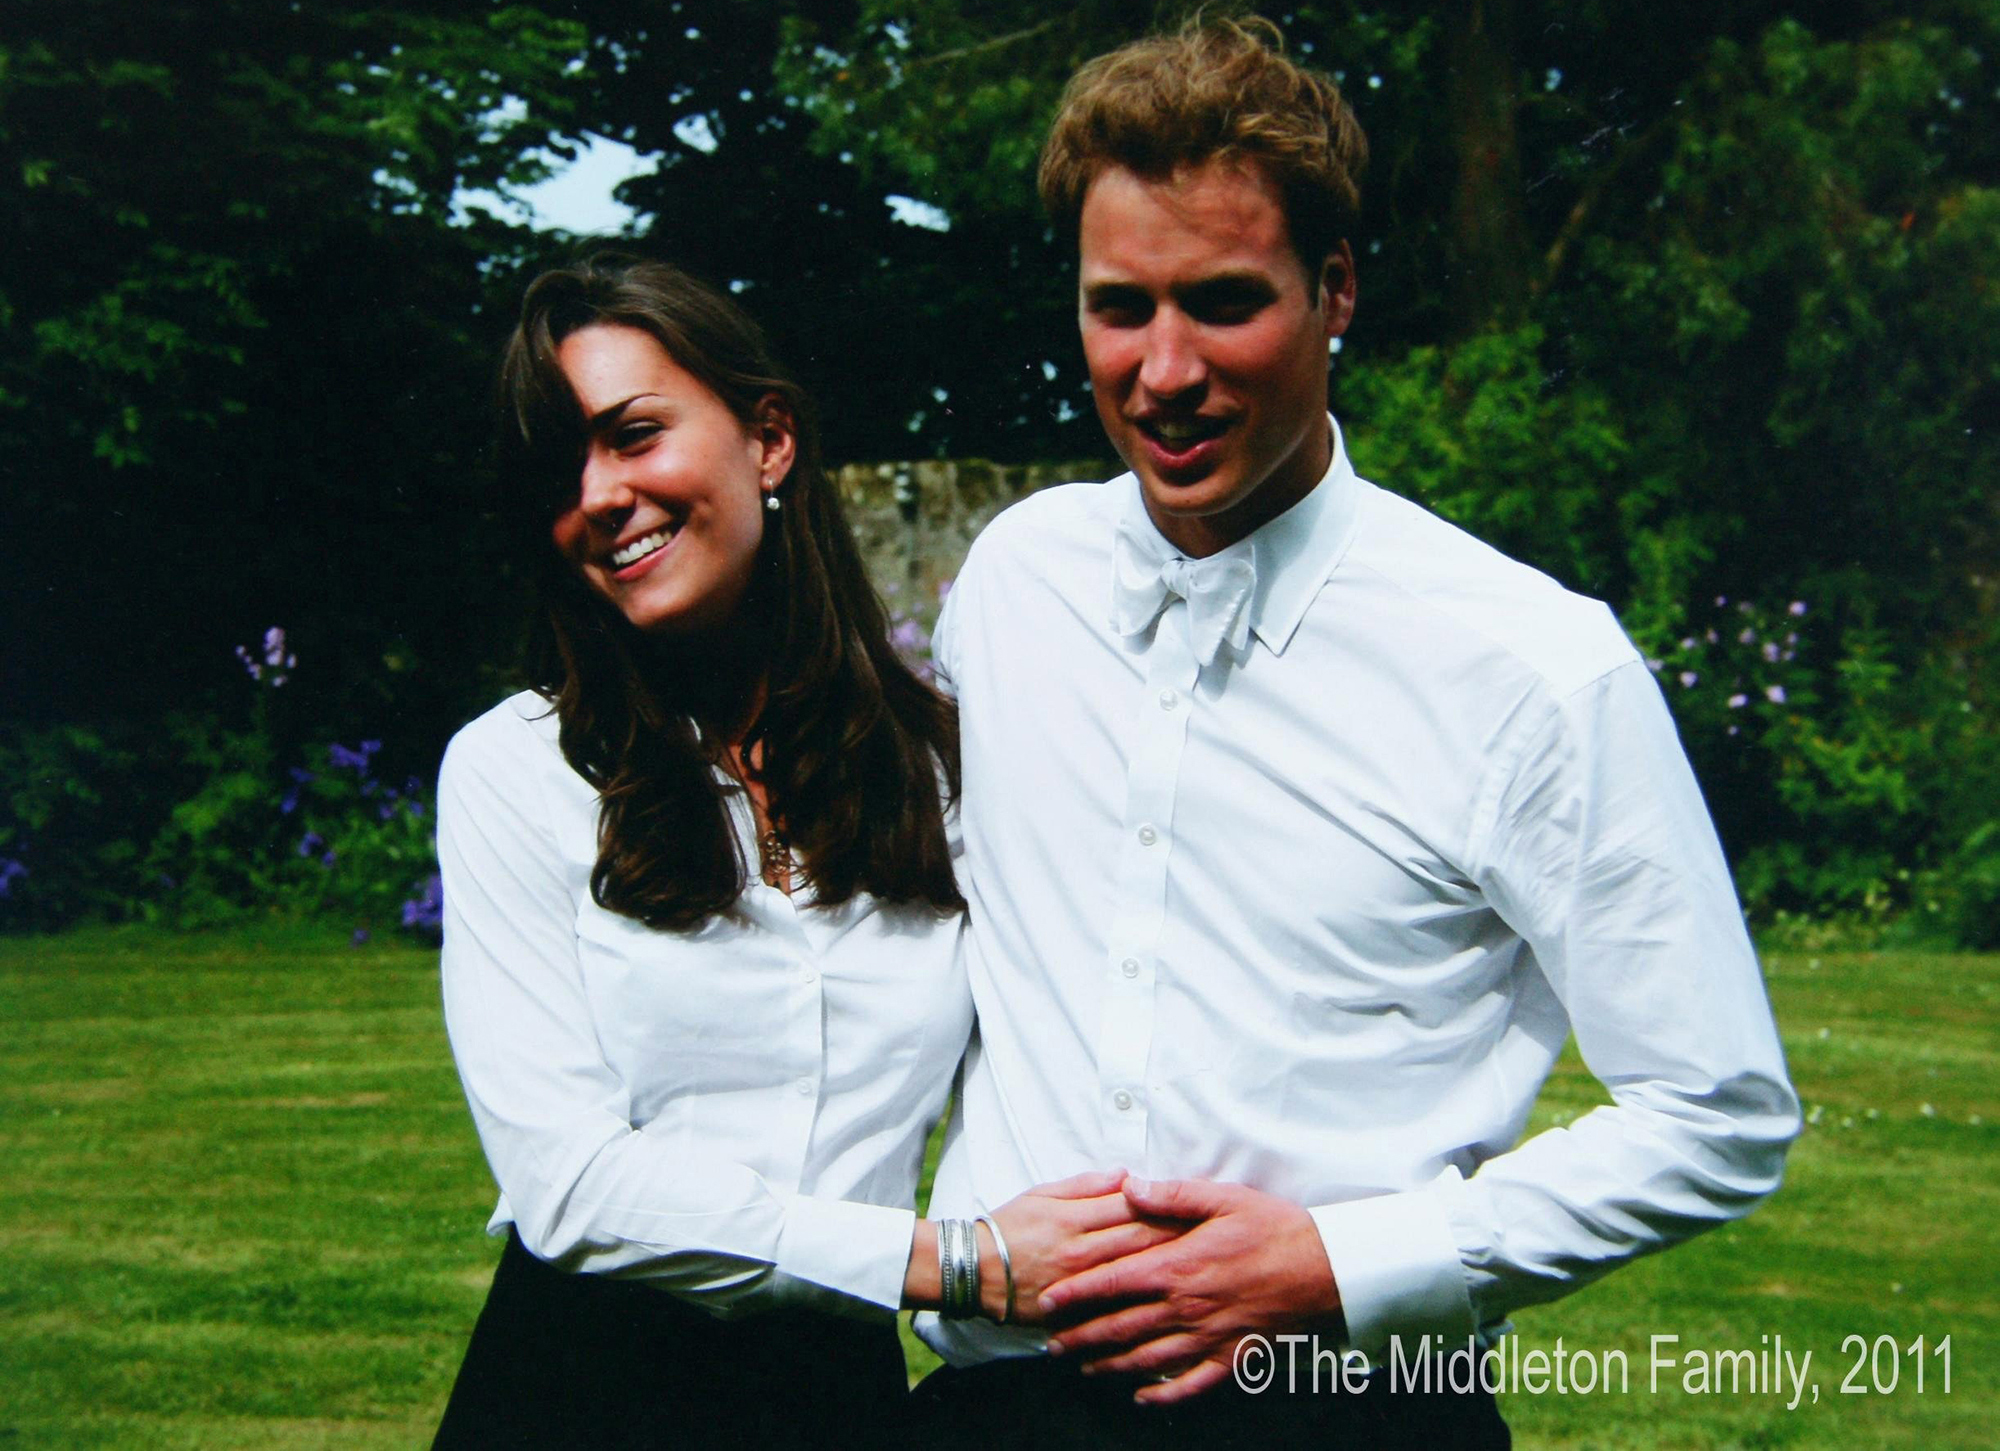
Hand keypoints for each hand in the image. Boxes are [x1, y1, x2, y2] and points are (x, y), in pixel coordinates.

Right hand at [983, 1170, 1183, 1325]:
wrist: (974, 1270)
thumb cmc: (1009, 1226)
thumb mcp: (1042, 1193)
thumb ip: (1085, 1185)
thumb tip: (1126, 1175)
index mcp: (1075, 1218)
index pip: (1131, 1207)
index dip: (1166, 1204)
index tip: (1196, 1204)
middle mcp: (1082, 1251)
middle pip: (1140, 1241)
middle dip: (1180, 1237)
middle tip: (1214, 1235)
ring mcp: (1080, 1285)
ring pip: (1134, 1277)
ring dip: (1169, 1270)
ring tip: (1203, 1267)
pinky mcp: (1074, 1312)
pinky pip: (1115, 1310)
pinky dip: (1143, 1308)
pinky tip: (1170, 1306)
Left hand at [1039, 1177, 1342, 1404]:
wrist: (1323, 1267)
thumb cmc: (1273, 1227)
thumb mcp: (1221, 1198)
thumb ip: (1170, 1195)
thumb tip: (1128, 1187)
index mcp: (1179, 1266)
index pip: (1114, 1283)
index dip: (1078, 1294)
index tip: (1050, 1302)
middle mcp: (1187, 1306)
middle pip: (1122, 1327)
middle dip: (1083, 1337)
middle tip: (1053, 1344)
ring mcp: (1208, 1336)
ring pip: (1148, 1359)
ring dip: (1112, 1365)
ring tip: (1085, 1367)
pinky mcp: (1232, 1356)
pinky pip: (1192, 1384)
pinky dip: (1165, 1395)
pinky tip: (1144, 1398)